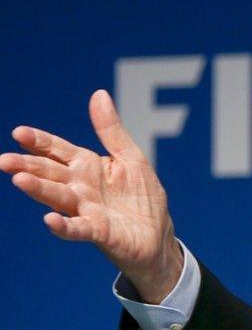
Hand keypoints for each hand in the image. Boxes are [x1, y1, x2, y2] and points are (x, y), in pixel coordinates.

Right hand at [0, 90, 181, 302]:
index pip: (58, 151)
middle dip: (28, 166)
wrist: (158, 236)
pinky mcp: (99, 232)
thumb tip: (98, 94)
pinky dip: (63, 226)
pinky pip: (78, 229)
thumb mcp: (131, 157)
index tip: (19, 132)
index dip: (39, 142)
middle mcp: (81, 189)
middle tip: (4, 160)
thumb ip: (111, 130)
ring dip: (40, 190)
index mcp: (88, 167)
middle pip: (50, 174)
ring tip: (20, 180)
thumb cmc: (141, 197)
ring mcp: (87, 211)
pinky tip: (49, 220)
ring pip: (59, 198)